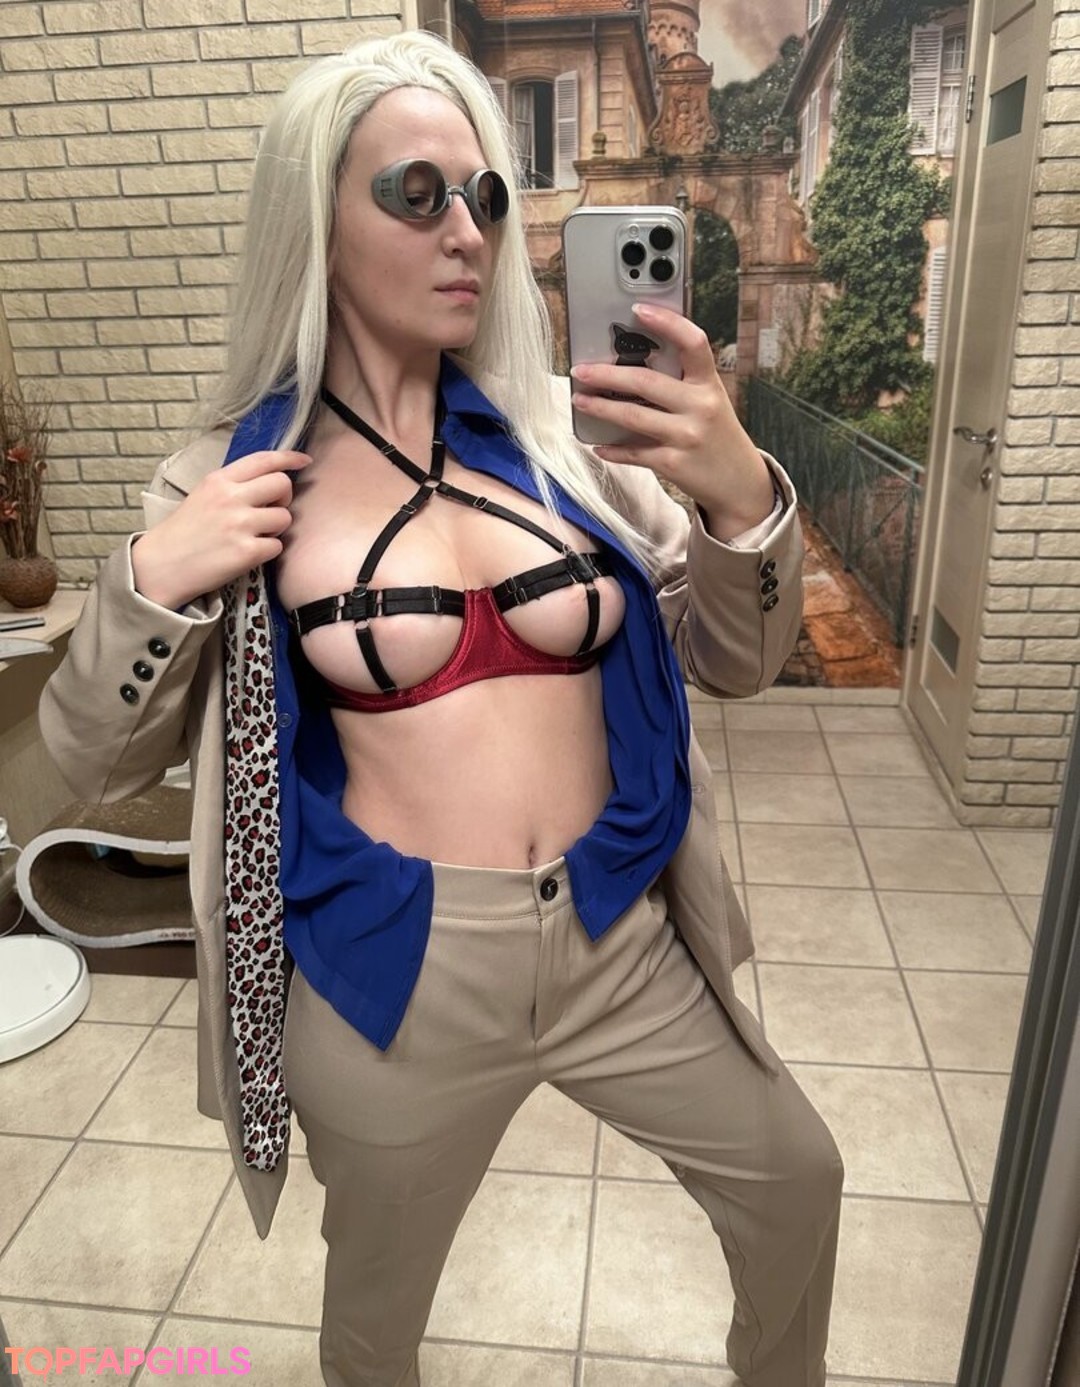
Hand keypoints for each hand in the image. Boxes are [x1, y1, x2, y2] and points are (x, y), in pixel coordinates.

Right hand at [132, 449, 311, 609]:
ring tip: (255, 535)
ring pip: (285, 517)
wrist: (161, 566)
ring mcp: (240, 524)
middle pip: (282, 484)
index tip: (303, 461)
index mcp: (219, 480)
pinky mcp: (247, 551)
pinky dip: (268, 551)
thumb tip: (268, 481)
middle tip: (270, 510)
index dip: (289, 458)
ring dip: (276, 528)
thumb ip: (232, 485)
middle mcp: (231, 497)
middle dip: (284, 498)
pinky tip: (249, 554)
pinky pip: (277, 546)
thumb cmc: (183, 532)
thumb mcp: (202, 495)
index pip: (264, 459)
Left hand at [570, 303, 775, 539]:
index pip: (693, 343)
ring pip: (633, 417)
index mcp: (709, 384)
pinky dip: (613, 450)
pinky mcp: (673, 464)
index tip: (639, 309)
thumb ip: (682, 383)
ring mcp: (686, 437)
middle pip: (647, 382)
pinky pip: (634, 453)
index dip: (668, 322)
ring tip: (580, 400)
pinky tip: (598, 446)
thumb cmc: (717, 434)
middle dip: (607, 373)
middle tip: (581, 370)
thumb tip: (632, 363)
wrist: (740, 482)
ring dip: (601, 407)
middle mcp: (700, 407)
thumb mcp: (709, 401)